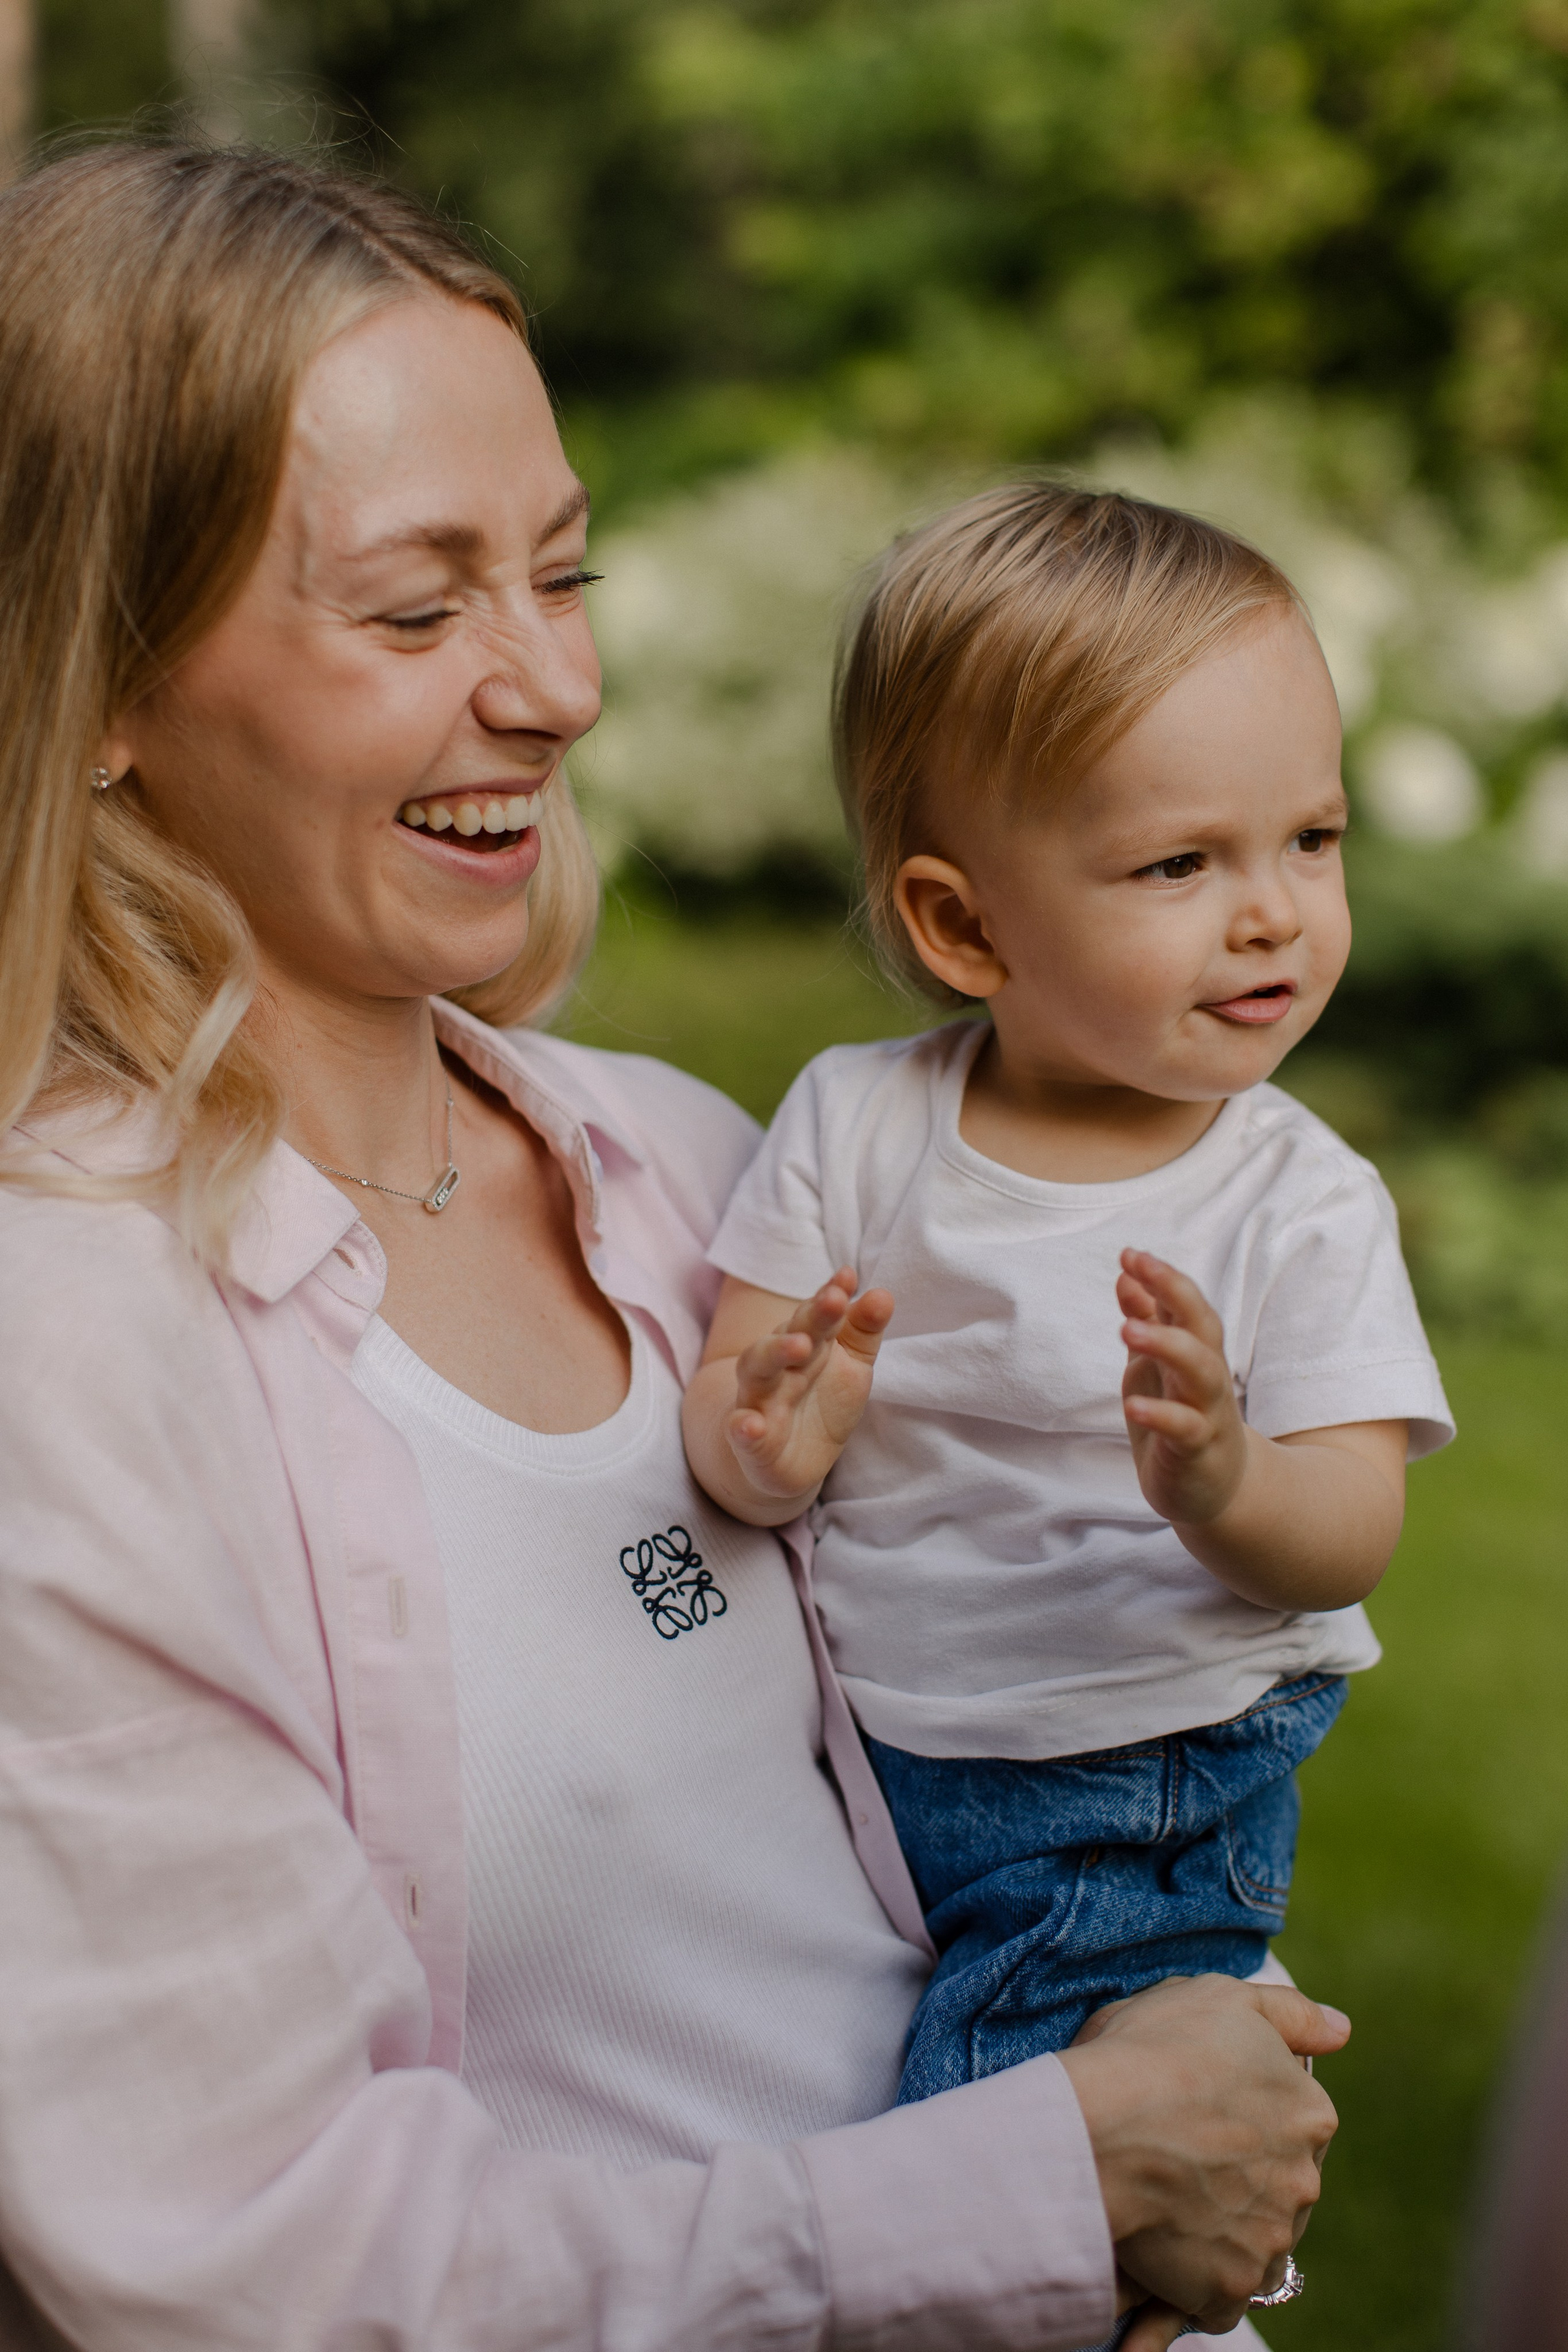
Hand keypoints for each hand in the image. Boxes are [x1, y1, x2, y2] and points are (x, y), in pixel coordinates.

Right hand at [724, 1267, 892, 1503]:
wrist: (785, 1458)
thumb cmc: (821, 1401)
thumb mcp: (852, 1366)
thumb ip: (863, 1331)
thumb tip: (882, 1294)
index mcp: (806, 1345)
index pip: (817, 1315)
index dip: (832, 1295)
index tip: (849, 1277)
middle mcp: (778, 1366)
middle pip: (788, 1333)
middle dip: (810, 1317)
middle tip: (833, 1300)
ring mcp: (759, 1400)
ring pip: (758, 1369)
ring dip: (775, 1352)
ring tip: (799, 1345)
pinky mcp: (750, 1441)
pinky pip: (740, 1431)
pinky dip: (743, 1427)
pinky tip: (750, 1425)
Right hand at [1059, 1974, 1345, 2330]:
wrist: (1098, 2128)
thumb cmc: (1151, 2052)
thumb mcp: (1222, 1998)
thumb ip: (1289, 2014)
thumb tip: (1341, 2030)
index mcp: (1309, 2111)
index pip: (1292, 2123)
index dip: (1243, 2118)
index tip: (1201, 2113)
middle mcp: (1304, 2179)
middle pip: (1276, 2187)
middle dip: (1236, 2180)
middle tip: (1176, 2160)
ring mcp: (1271, 2239)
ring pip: (1252, 2243)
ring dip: (1217, 2234)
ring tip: (1160, 2210)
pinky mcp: (1232, 2288)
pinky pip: (1217, 2299)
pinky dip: (1191, 2288)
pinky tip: (1154, 2265)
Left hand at [1118, 1251, 1246, 1527]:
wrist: (1215, 1491)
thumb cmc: (1181, 1419)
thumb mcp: (1155, 1367)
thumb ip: (1145, 1323)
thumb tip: (1127, 1276)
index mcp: (1195, 1352)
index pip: (1185, 1304)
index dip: (1162, 1277)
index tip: (1130, 1253)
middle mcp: (1206, 1375)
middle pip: (1202, 1324)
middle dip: (1174, 1291)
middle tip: (1138, 1266)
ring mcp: (1207, 1412)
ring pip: (1199, 1370)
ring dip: (1167, 1345)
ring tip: (1126, 1329)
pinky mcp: (1198, 1450)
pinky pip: (1185, 1428)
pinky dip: (1161, 1415)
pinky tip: (1133, 1405)